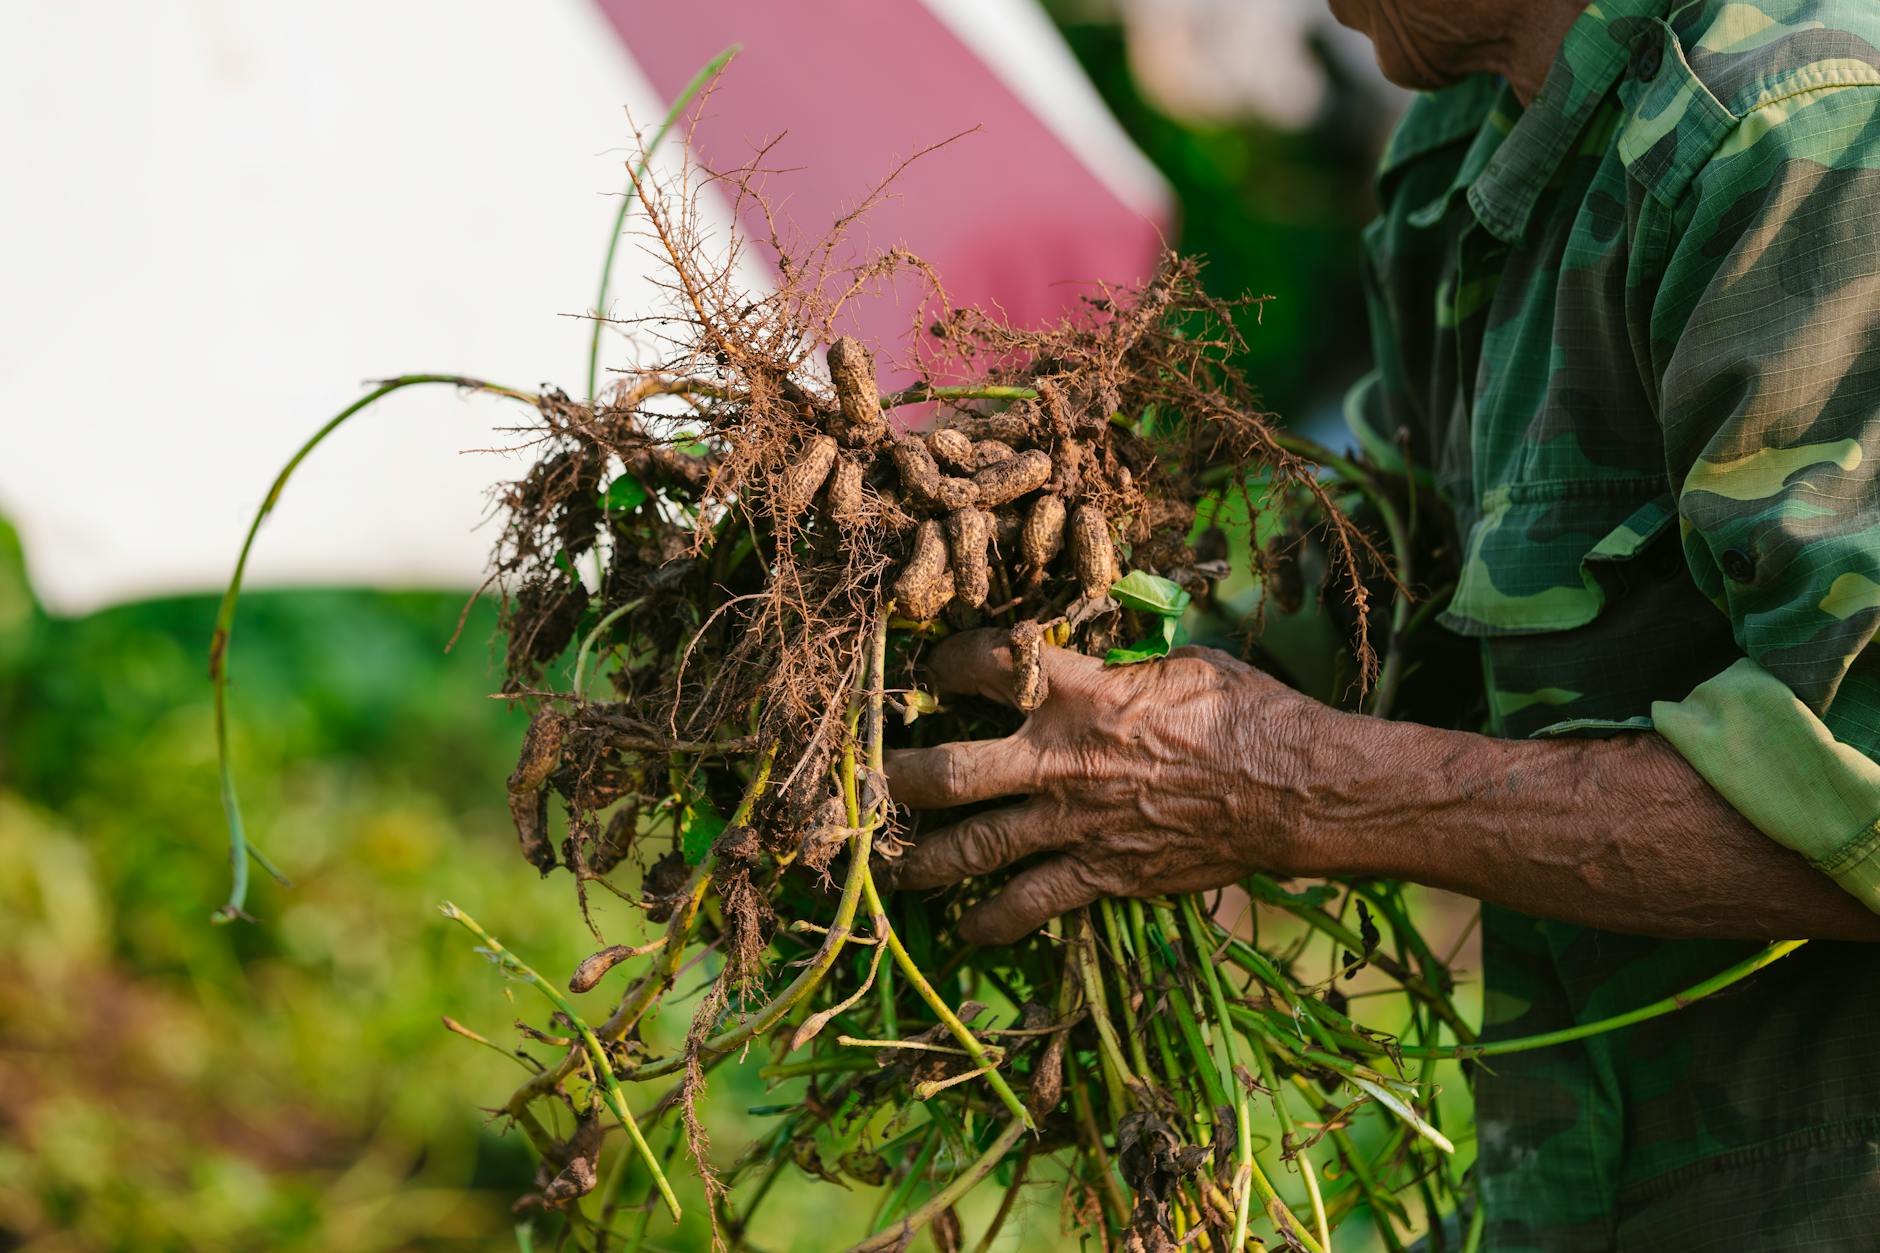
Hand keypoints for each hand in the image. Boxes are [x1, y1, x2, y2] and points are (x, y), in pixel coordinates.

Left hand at [886, 628, 1317, 944]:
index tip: (929, 667)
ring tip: (886, 862)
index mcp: (1079, 693)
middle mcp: (1059, 760)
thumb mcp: (1180, 664)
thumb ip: (1118, 667)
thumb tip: (1090, 662)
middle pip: (947, 772)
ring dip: (919, 859)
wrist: (1293, 792)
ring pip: (970, 849)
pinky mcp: (1098, 876)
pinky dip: (989, 922)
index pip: (983, 666)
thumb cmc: (1247, 714)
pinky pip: (1027, 906)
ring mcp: (1073, 825)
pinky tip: (965, 928)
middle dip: (894, 776)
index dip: (943, 661)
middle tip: (863, 777)